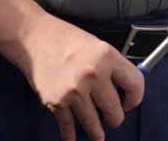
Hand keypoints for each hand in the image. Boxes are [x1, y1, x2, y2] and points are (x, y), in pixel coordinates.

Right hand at [13, 14, 143, 140]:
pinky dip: (71, 136)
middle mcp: (93, 75)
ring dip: (97, 132)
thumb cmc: (64, 38)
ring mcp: (74, 91)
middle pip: (115, 112)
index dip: (135, 98)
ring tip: (98, 135)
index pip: (135, 85)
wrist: (32, 37)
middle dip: (114, 118)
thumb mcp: (96, 45)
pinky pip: (69, 128)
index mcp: (107, 57)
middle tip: (111, 118)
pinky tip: (73, 139)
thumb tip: (124, 91)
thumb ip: (111, 67)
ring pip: (95, 126)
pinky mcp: (57, 102)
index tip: (129, 104)